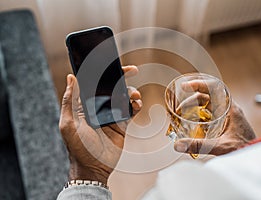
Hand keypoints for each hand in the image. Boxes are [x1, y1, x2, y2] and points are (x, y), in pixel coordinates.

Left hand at [59, 66, 141, 183]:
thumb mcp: (68, 123)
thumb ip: (70, 100)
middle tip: (132, 70)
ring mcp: (111, 115)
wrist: (93, 168)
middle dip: (122, 77)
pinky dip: (136, 105)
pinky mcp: (122, 124)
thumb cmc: (77, 147)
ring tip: (134, 95)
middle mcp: (99, 107)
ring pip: (123, 97)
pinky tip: (137, 104)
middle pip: (112, 87)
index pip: (95, 84)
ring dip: (131, 92)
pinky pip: (131, 111)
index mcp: (85, 104)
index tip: (112, 64)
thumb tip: (71, 77)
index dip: (104, 73)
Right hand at [174, 80, 255, 155]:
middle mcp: (229, 109)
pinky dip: (200, 115)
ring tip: (182, 114)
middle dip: (192, 100)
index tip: (185, 86)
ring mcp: (228, 116)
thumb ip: (199, 146)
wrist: (256, 157)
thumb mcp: (220, 146)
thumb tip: (178, 145)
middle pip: (208, 97)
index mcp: (231, 109)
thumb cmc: (245, 149)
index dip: (199, 84)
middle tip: (179, 108)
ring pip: (209, 105)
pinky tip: (193, 124)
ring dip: (195, 107)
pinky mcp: (226, 124)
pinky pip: (211, 114)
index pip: (214, 88)